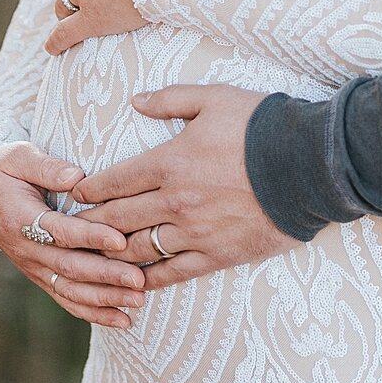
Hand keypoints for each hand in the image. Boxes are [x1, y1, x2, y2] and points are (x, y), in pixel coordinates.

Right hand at [0, 141, 146, 327]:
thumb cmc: (3, 171)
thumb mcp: (18, 157)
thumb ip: (46, 166)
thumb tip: (77, 177)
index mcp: (21, 220)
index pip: (61, 232)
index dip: (91, 237)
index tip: (120, 240)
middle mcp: (27, 250)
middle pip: (70, 267)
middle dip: (106, 276)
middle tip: (139, 280)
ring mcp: (34, 268)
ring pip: (71, 290)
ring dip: (105, 299)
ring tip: (138, 301)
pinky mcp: (41, 276)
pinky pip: (67, 299)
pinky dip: (93, 312)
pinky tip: (121, 320)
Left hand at [68, 85, 299, 286]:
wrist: (311, 165)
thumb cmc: (263, 126)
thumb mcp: (214, 99)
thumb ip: (171, 99)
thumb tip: (136, 101)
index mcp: (171, 161)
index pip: (116, 180)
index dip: (91, 189)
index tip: (77, 195)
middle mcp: (175, 200)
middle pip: (118, 219)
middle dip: (90, 226)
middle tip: (70, 232)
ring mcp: (195, 231)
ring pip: (139, 249)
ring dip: (112, 255)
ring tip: (94, 259)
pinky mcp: (218, 255)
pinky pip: (174, 273)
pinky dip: (149, 280)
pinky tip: (134, 284)